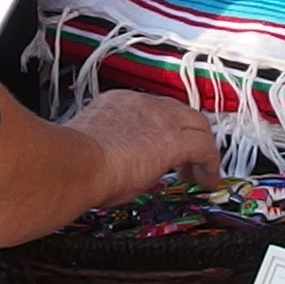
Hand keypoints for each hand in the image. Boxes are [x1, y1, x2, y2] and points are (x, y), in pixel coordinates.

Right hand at [68, 91, 222, 200]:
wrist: (75, 163)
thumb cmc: (73, 163)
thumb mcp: (94, 149)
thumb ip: (112, 150)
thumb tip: (121, 168)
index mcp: (117, 103)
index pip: (151, 110)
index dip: (163, 129)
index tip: (162, 149)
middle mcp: (141, 104)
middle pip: (180, 112)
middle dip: (188, 135)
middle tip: (187, 162)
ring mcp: (160, 119)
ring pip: (198, 125)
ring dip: (202, 149)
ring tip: (201, 173)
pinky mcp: (175, 140)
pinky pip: (205, 147)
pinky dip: (210, 163)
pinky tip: (208, 180)